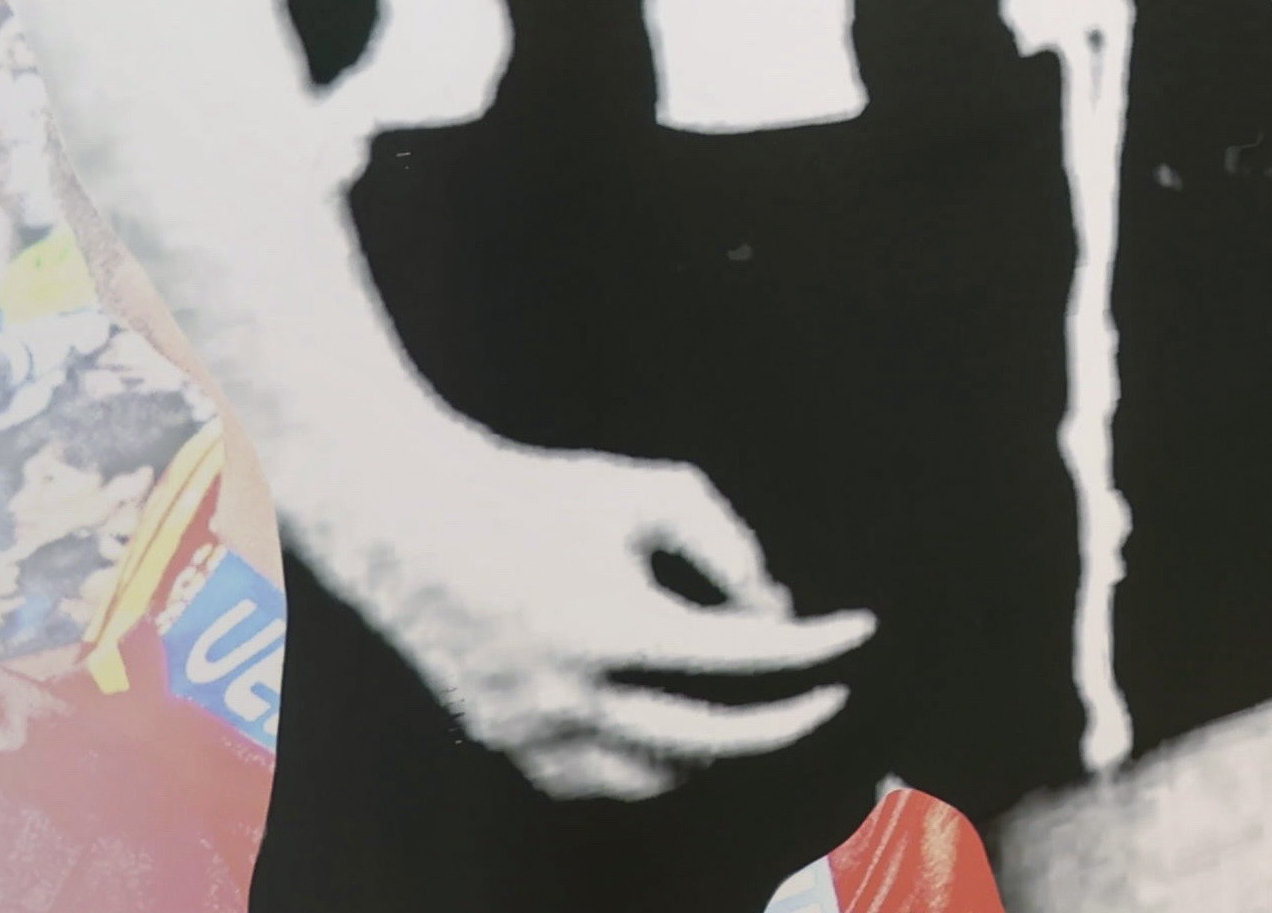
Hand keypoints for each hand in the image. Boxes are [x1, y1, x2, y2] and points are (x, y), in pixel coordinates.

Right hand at [295, 425, 872, 800]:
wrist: (413, 519)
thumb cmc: (542, 493)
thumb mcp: (650, 492)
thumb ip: (727, 547)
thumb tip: (772, 612)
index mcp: (609, 626)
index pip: (741, 654)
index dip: (812, 645)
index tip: (858, 631)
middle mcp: (568, 693)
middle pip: (708, 737)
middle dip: (785, 720)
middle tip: (830, 696)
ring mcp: (528, 727)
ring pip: (650, 774)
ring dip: (710, 747)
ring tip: (742, 707)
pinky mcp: (499, 737)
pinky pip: (591, 778)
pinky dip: (640, 760)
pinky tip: (669, 723)